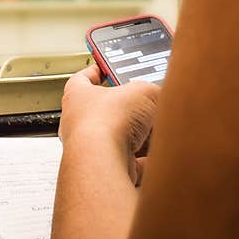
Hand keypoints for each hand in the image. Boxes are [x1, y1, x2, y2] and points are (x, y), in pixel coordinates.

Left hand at [59, 64, 160, 183]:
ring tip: (157, 130)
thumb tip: (161, 95)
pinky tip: (158, 156)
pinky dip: (146, 162)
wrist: (102, 163)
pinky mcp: (105, 170)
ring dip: (141, 137)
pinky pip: (131, 164)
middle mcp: (79, 123)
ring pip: (120, 140)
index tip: (107, 68)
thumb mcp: (142, 91)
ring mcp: (91, 149)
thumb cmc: (105, 123)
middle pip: (108, 112)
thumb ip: (152, 90)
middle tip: (148, 104)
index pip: (83, 79)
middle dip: (131, 110)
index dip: (97, 71)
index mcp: (77, 96)